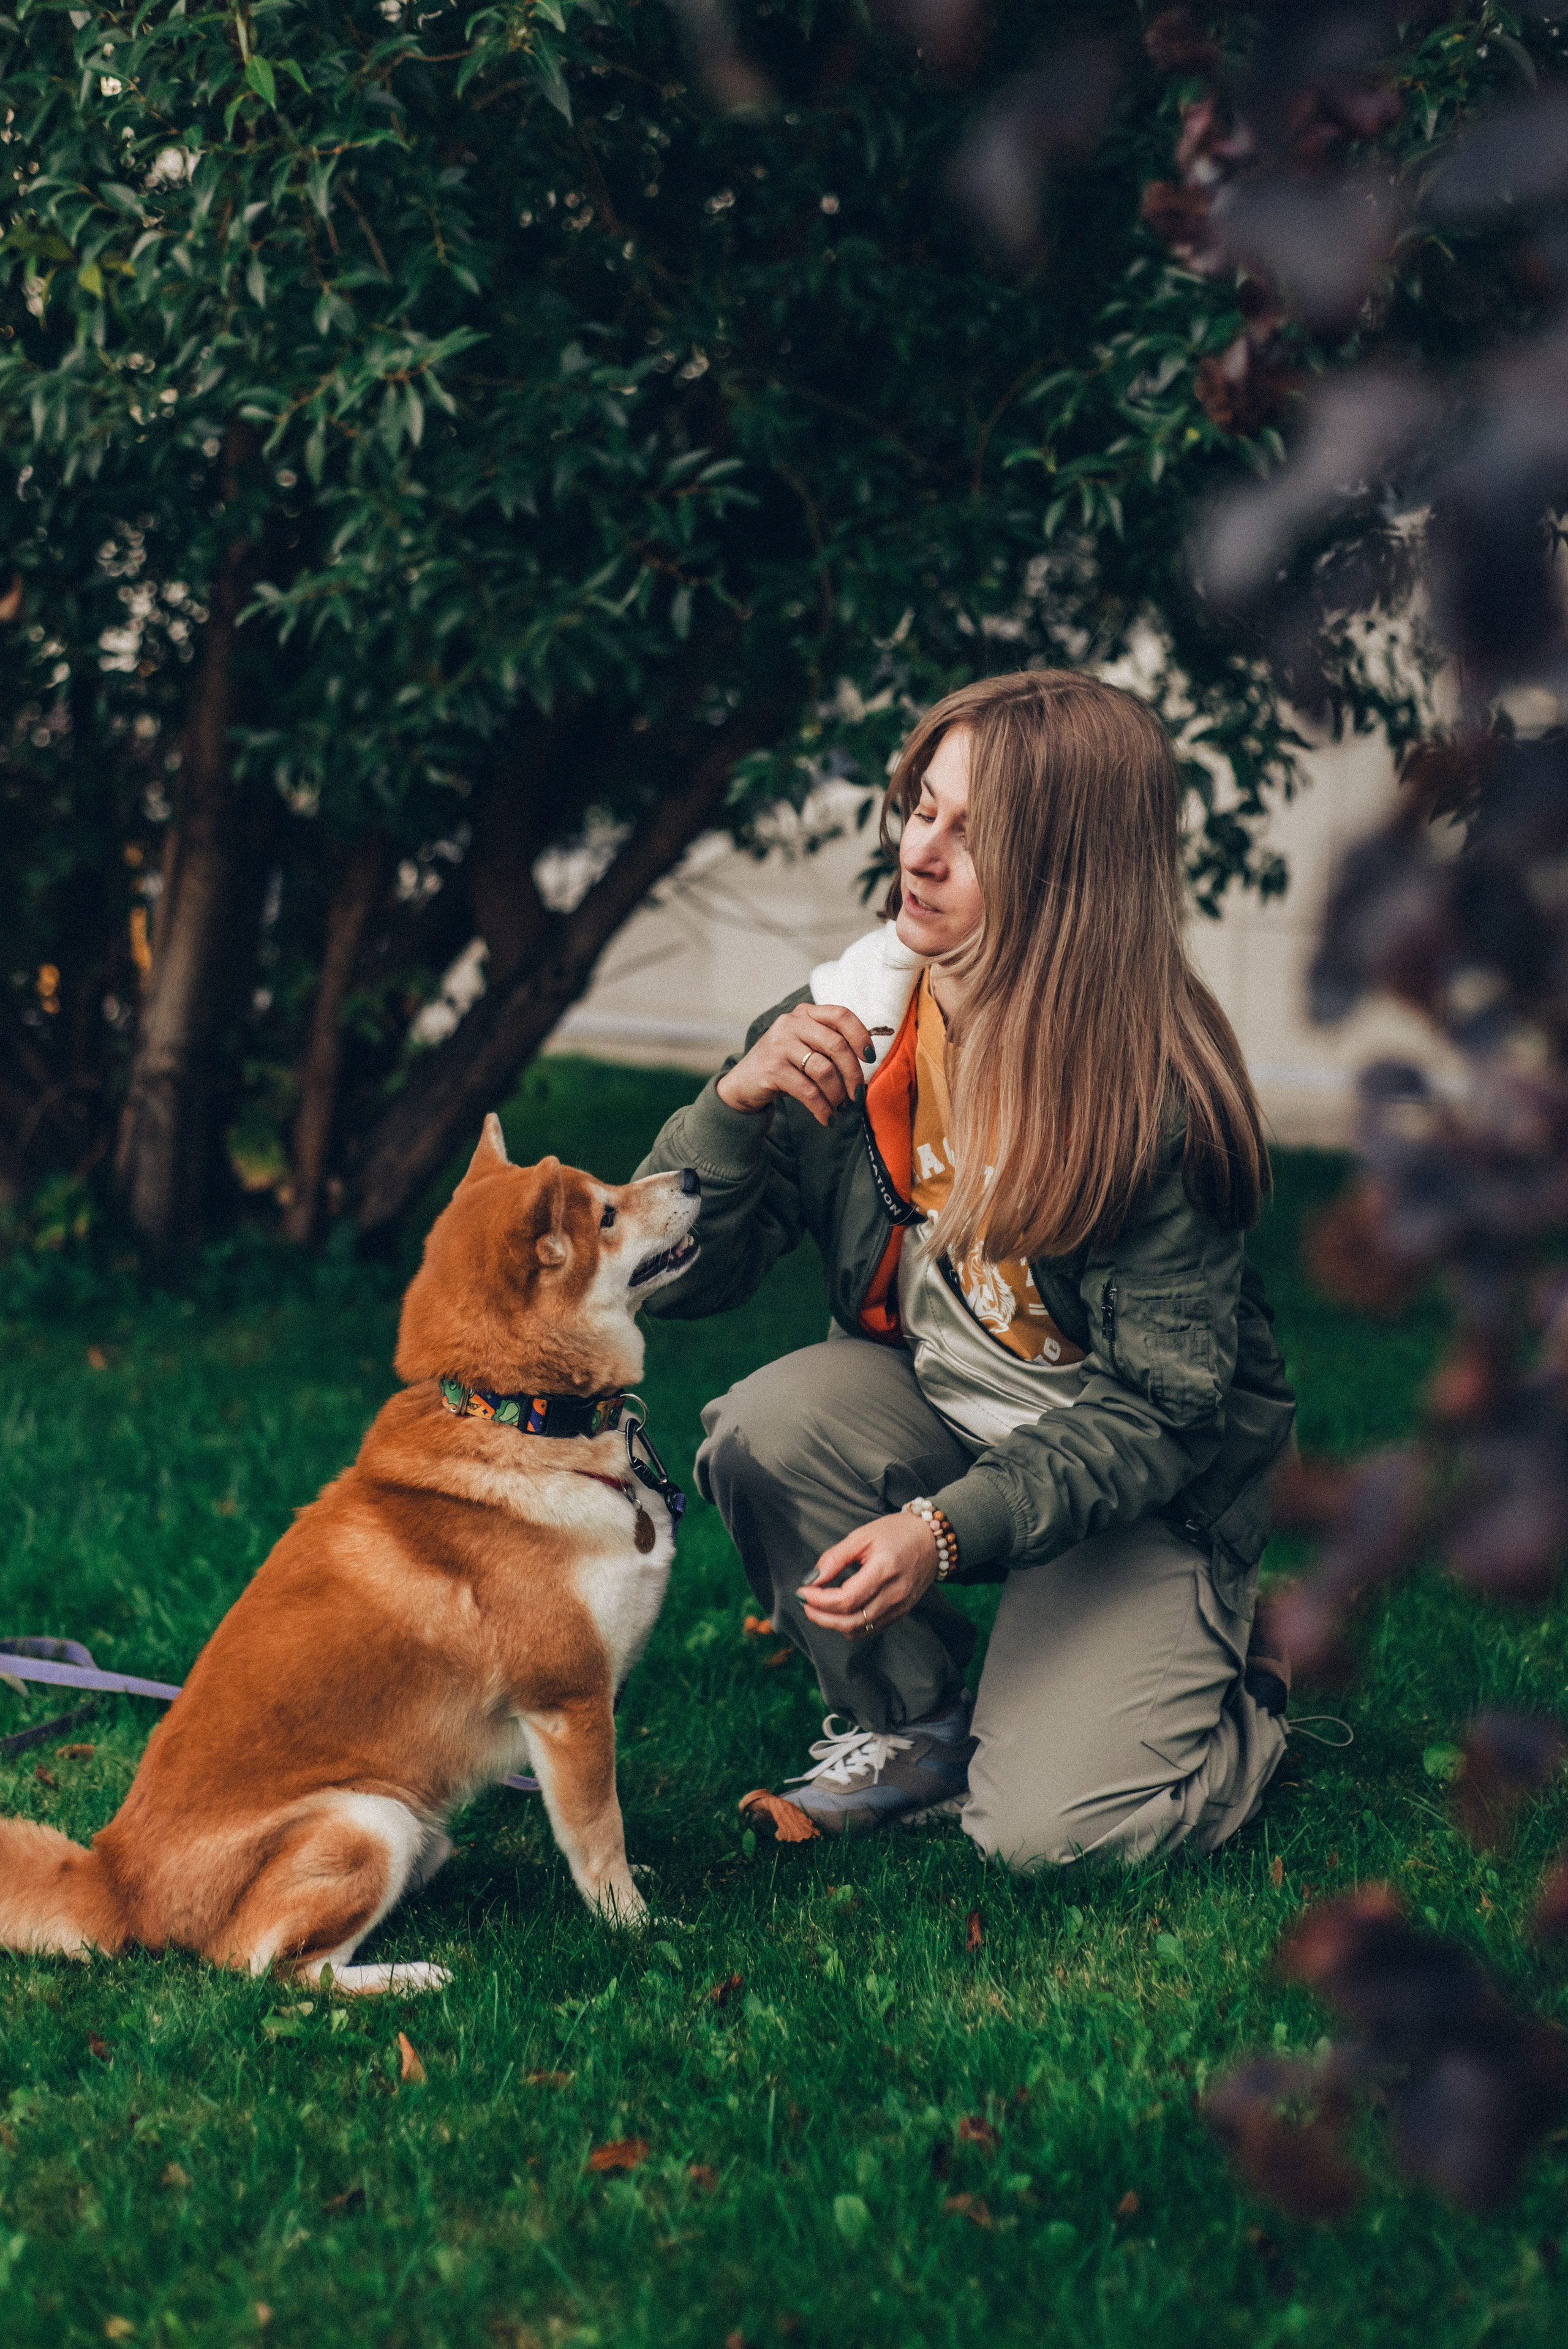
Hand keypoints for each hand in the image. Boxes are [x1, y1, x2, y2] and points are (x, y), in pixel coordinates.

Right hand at [716, 1000, 874, 1127]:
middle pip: (837, 1046)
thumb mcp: (806, 1045)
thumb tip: (868, 1060)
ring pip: (824, 1070)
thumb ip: (831, 1043)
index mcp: (805, 1013)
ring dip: (837, 1094)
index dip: (861, 1036)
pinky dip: (822, 1108)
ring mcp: (780, 1045)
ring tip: (839, 1106)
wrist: (744, 1082)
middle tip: (857, 1094)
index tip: (870, 1058)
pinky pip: (808, 1092)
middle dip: (853, 1074)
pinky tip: (827, 1118)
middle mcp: (791, 1023)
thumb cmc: (785, 1064)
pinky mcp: (772, 1069)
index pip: (841, 1015)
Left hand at [799, 1511, 938, 1638]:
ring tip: (818, 1608)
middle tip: (804, 1603)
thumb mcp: (862, 1536)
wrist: (933, 1539)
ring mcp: (900, 1607)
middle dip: (821, 1617)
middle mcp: (894, 1594)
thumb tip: (812, 1579)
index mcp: (884, 1570)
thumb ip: (835, 1558)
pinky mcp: (902, 1613)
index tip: (802, 1591)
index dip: (819, 1600)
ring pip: (859, 1630)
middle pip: (851, 1621)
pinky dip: (850, 1626)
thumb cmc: (897, 1532)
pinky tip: (839, 1612)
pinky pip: (871, 1629)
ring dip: (833, 1624)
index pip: (846, 1599)